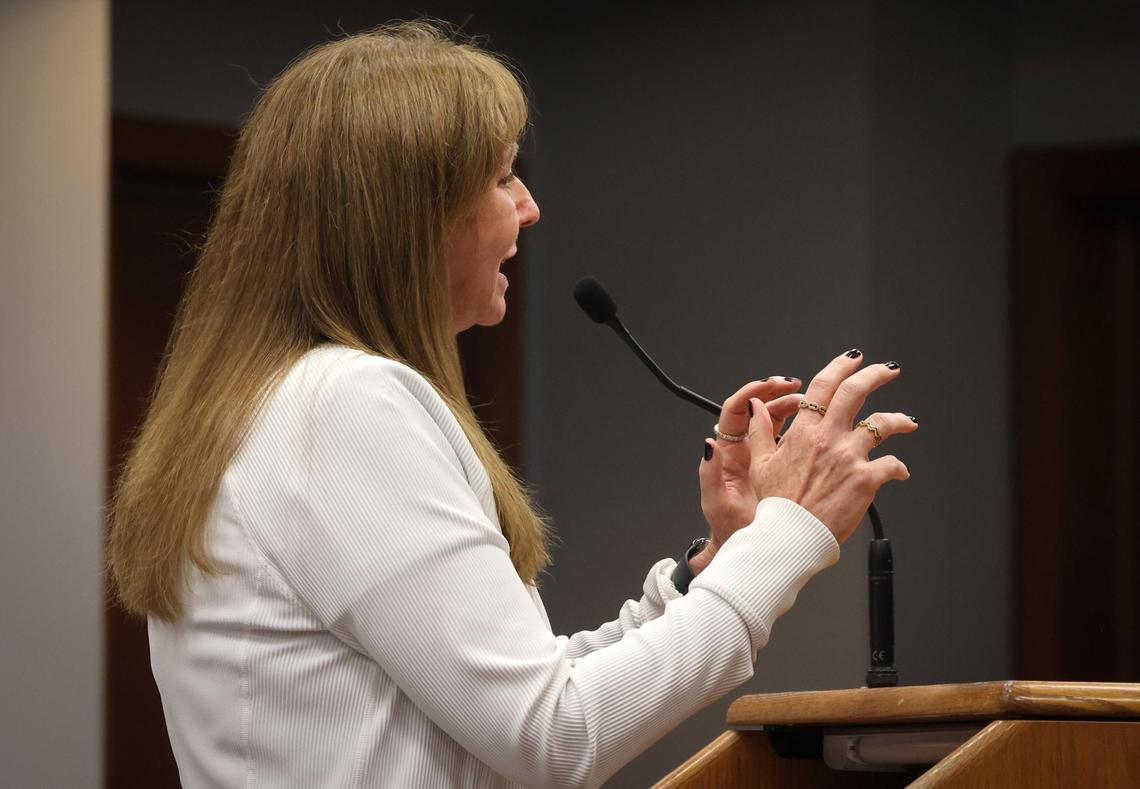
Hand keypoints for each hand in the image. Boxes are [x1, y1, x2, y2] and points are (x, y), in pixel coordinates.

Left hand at [697, 377, 802, 554]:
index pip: (735, 411)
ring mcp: (768, 455)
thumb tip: (708, 444)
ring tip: (815, 403)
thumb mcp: (718, 503)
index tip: (769, 385)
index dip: (751, 393)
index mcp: (730, 453)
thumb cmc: (731, 528)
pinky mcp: (786, 464)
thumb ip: (710, 473)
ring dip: (798, 406)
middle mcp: (748, 449)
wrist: (754, 549)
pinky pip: (796, 436)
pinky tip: (824, 423)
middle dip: (779, 392)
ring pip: (781, 419)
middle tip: (798, 386)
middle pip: (761, 408)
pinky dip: (810, 426)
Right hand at [749, 350, 916, 543]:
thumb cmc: (777, 506)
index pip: (824, 386)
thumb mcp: (761, 463)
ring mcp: (849, 457)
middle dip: (875, 375)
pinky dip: (899, 467)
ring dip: (899, 419)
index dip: (841, 366)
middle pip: (856, 392)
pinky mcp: (866, 480)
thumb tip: (756, 408)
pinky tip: (900, 471)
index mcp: (803, 433)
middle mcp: (828, 439)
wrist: (791, 536)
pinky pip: (892, 465)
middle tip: (887, 370)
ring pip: (882, 424)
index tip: (852, 359)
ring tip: (908, 421)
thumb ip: (760, 431)